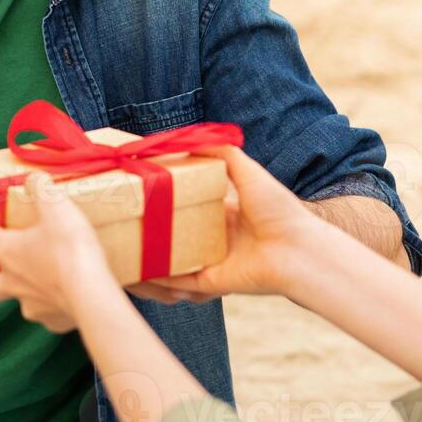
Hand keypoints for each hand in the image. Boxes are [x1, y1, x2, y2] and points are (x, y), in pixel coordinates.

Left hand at [0, 172, 120, 332]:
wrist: (92, 295)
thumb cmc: (69, 248)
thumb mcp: (55, 205)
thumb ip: (41, 187)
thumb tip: (33, 179)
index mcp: (7, 252)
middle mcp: (13, 282)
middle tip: (5, 263)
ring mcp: (33, 305)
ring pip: (19, 301)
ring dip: (25, 291)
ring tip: (42, 279)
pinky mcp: (54, 321)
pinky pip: (48, 315)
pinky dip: (53, 306)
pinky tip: (66, 296)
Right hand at [129, 143, 324, 305]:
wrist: (297, 250)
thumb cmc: (279, 210)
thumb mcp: (249, 172)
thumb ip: (223, 154)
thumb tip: (192, 138)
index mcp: (228, 216)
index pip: (192, 206)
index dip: (170, 199)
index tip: (145, 188)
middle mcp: (218, 240)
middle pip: (180, 233)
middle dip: (157, 227)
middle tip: (127, 216)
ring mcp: (213, 262)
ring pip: (174, 259)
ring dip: (152, 254)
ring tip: (124, 245)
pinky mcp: (210, 283)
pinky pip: (179, 282)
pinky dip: (159, 278)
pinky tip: (136, 269)